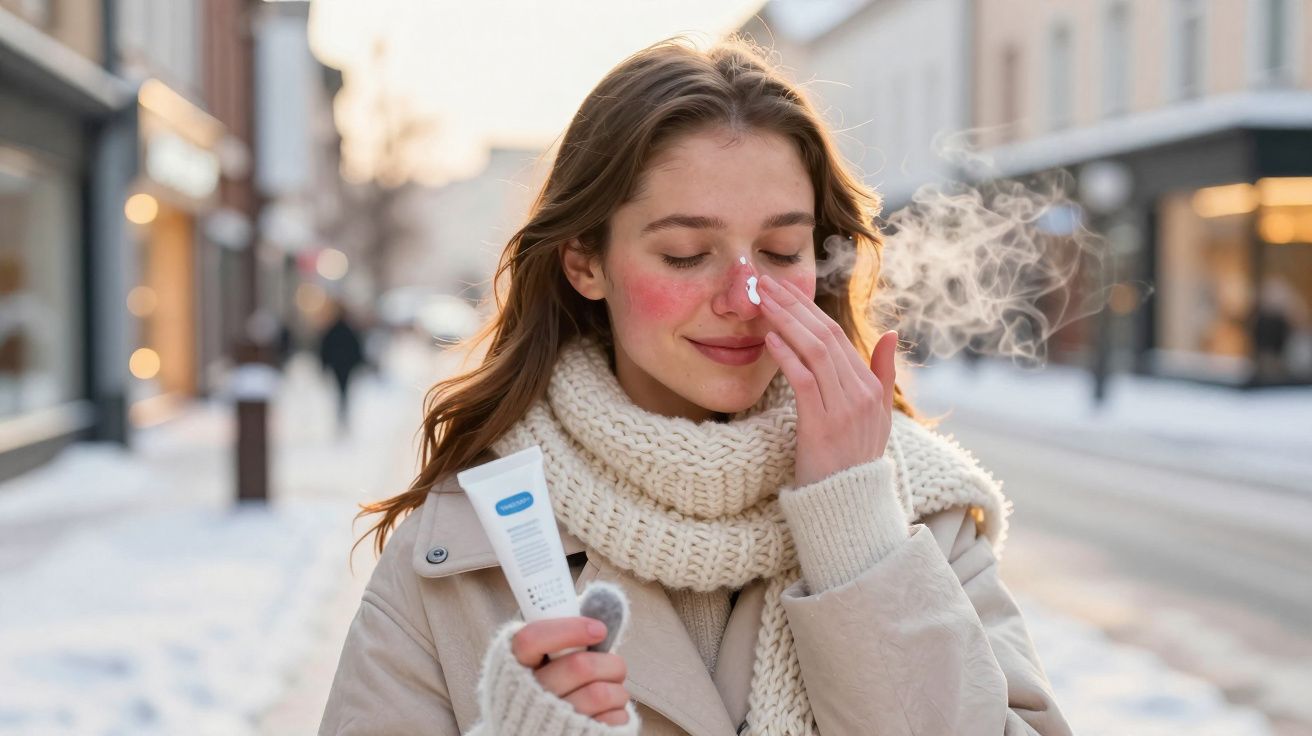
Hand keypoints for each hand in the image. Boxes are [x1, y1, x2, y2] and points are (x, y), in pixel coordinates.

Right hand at [511, 617, 631, 725]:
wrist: (537, 732)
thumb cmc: (544, 690)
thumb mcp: (538, 662)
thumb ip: (559, 638)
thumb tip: (605, 602)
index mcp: (514, 667)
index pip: (532, 639)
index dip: (569, 630)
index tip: (598, 629)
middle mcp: (529, 696)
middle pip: (579, 666)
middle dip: (609, 662)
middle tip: (613, 664)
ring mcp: (552, 721)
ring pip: (600, 693)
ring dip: (616, 688)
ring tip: (611, 689)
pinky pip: (611, 719)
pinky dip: (618, 711)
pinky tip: (607, 711)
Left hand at [757, 273, 897, 487]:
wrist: (849, 505)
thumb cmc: (854, 459)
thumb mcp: (877, 415)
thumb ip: (883, 373)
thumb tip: (892, 332)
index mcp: (869, 386)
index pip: (837, 335)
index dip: (808, 309)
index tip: (783, 289)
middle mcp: (860, 393)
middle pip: (825, 336)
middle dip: (794, 306)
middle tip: (765, 283)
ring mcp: (843, 409)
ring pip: (815, 352)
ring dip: (786, 323)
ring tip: (762, 303)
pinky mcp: (822, 426)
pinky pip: (804, 382)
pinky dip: (787, 357)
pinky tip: (770, 339)